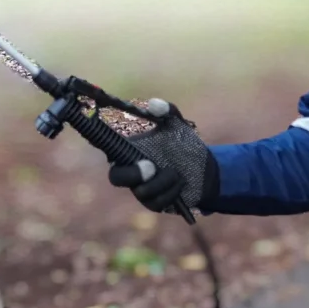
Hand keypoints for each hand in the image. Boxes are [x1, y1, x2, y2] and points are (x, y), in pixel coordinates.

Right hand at [105, 99, 216, 215]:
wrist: (205, 169)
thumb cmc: (185, 144)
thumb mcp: (177, 124)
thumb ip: (167, 110)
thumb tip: (153, 104)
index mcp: (130, 150)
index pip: (108, 149)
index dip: (104, 146)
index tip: (118, 144)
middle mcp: (131, 171)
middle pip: (116, 177)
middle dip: (132, 174)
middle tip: (151, 166)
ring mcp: (141, 189)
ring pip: (141, 192)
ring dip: (161, 182)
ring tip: (176, 174)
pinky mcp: (154, 203)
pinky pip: (156, 202)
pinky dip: (171, 192)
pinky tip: (181, 183)